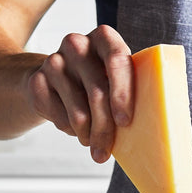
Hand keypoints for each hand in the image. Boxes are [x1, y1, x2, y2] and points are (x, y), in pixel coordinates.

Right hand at [26, 25, 133, 162]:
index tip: (125, 121)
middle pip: (97, 92)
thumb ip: (134, 90)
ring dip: (88, 136)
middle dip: (105, 129)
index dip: (122, 92)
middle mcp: (77, 44)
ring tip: (94, 143)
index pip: (117, 59)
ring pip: (78, 111)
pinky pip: (59, 117)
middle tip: (105, 154)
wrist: (54, 80)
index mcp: (104, 38)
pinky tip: (75, 128)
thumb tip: (154, 126)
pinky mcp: (37, 80)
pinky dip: (70, 131)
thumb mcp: (117, 79)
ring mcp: (55, 61)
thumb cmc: (98, 82)